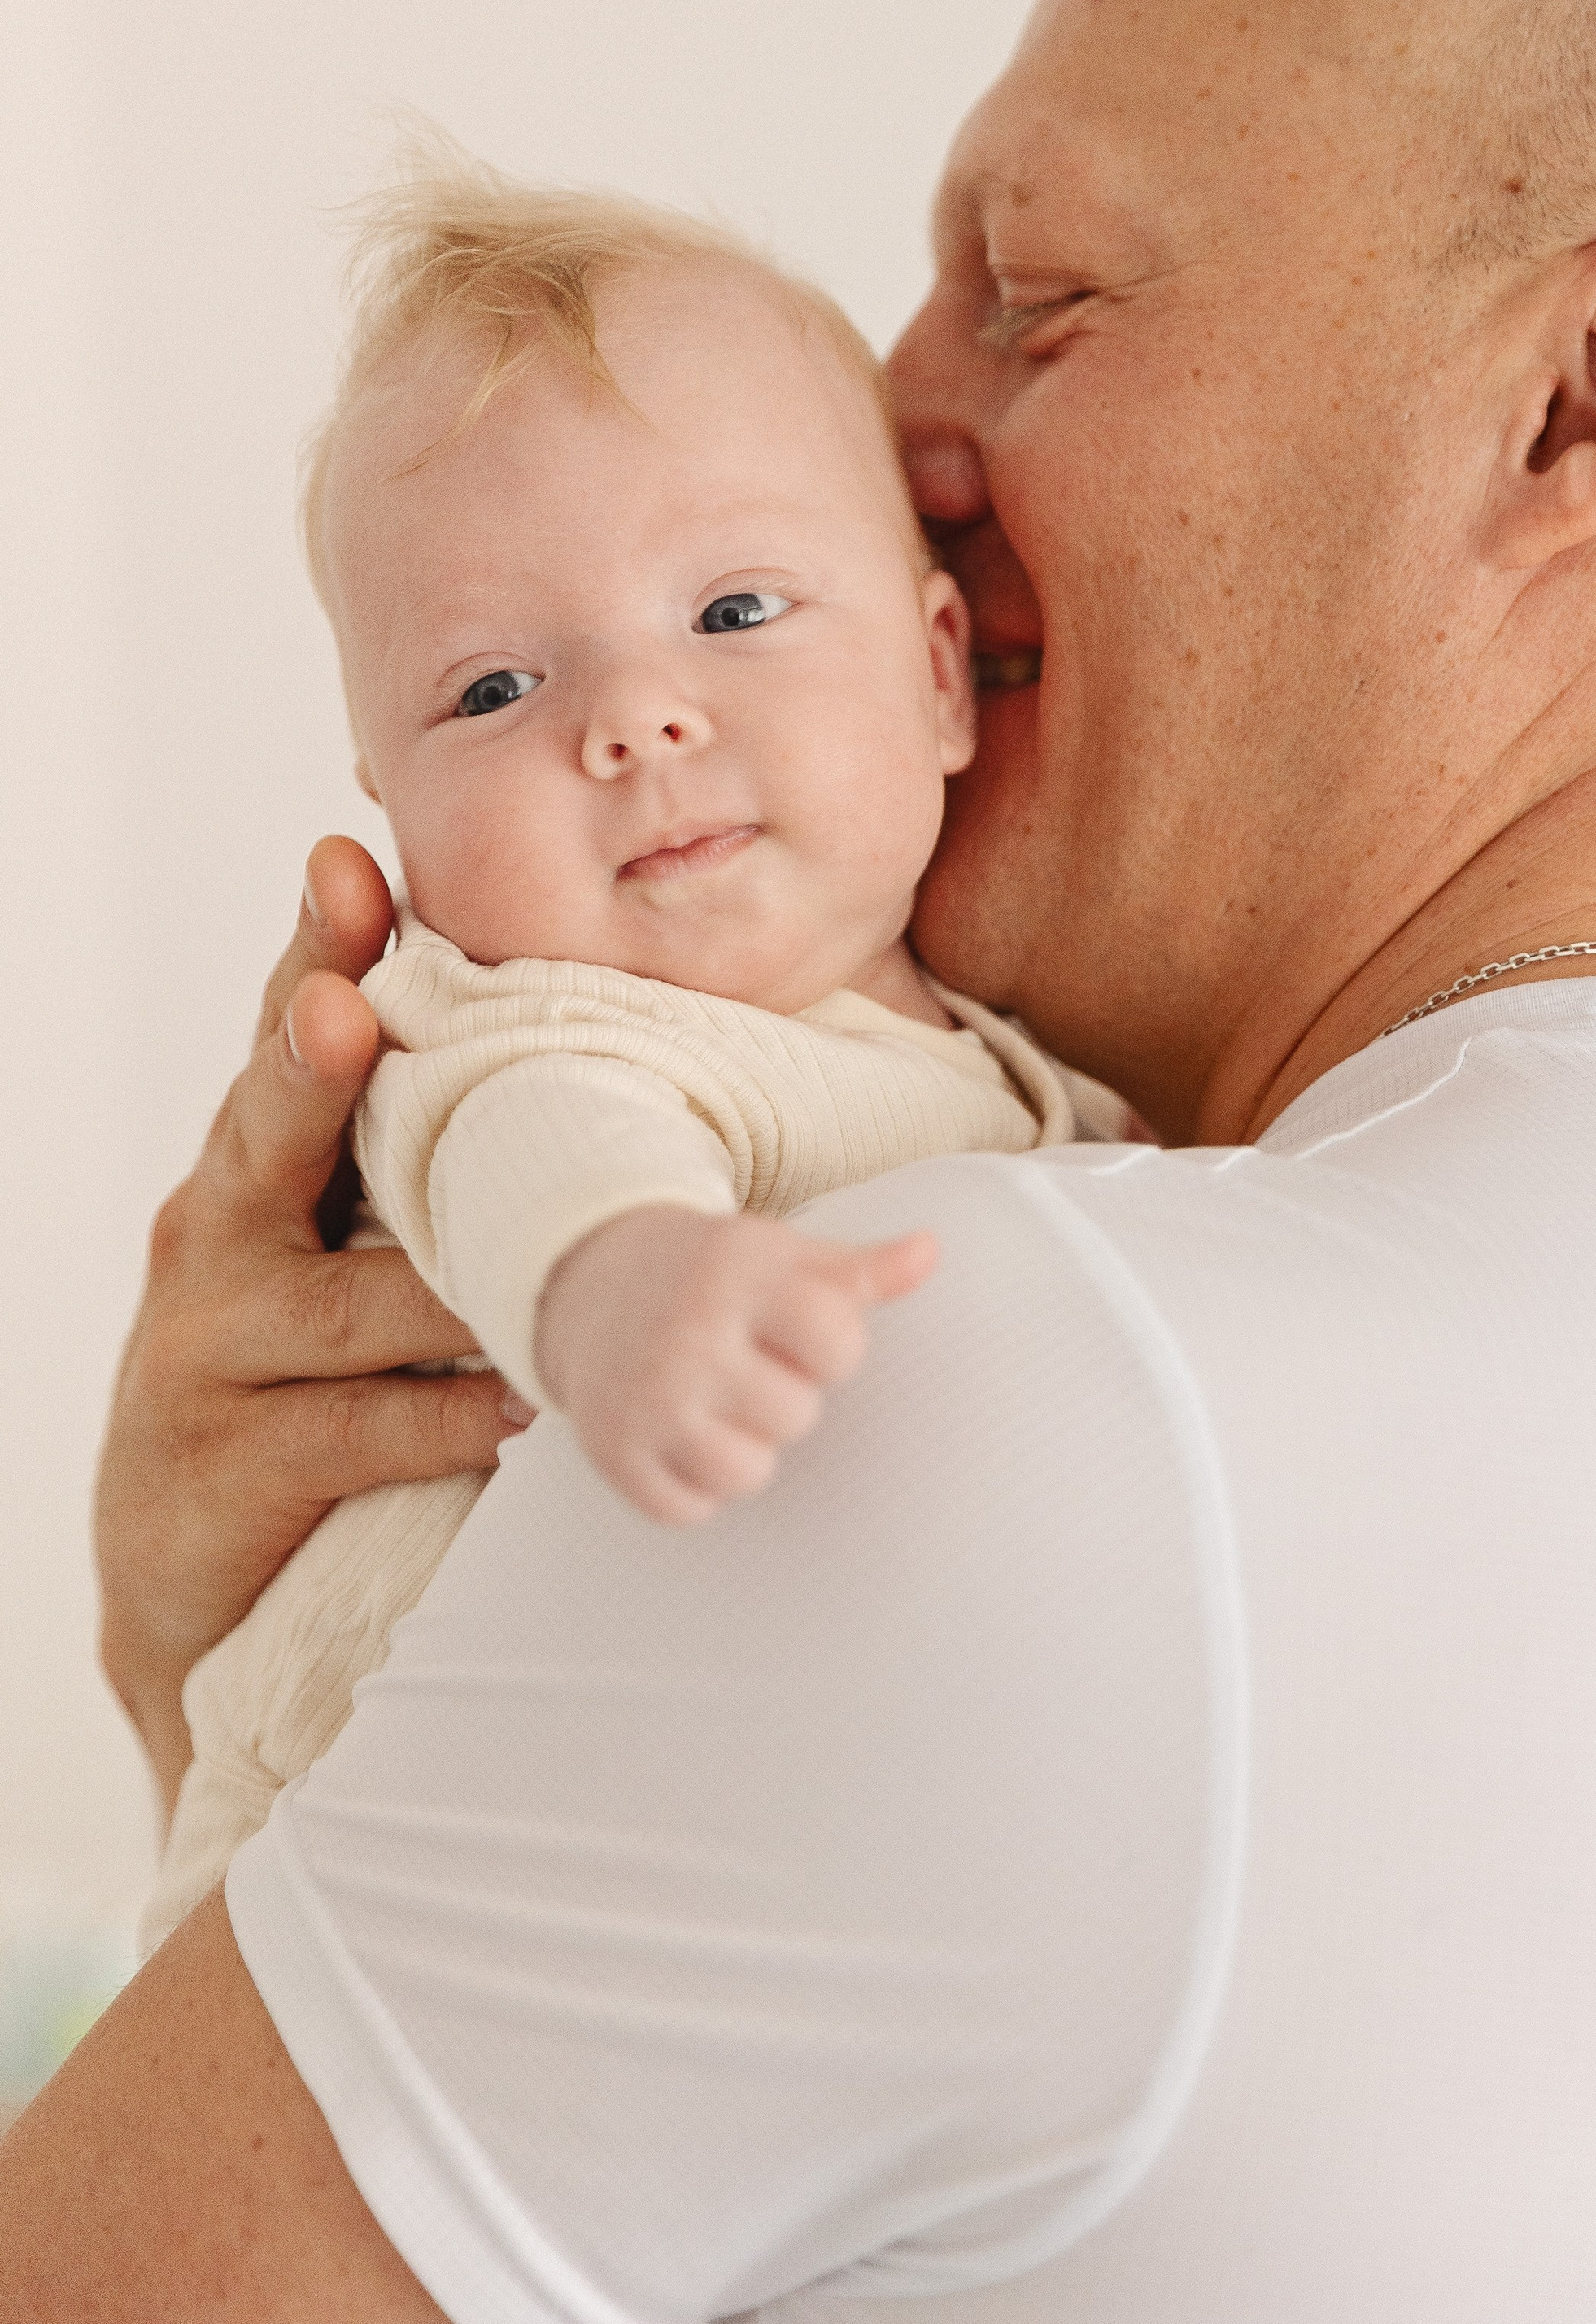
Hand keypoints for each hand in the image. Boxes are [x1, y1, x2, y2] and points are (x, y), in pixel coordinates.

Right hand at [96, 838, 529, 1820]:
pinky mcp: (228, 1461)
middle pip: (272, 1131)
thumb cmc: (300, 1366)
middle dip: (309, 1065)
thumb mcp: (341, 1239)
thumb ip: (417, 1145)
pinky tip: (511, 1407)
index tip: (346, 865)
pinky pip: (359, 1426)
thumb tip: (570, 1036)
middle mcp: (217, 1229)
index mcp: (262, 1157)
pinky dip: (446, 1415)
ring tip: (515, 1275)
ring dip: (441, 1288)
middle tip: (342, 1012)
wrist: (189, 1566)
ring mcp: (210, 1346)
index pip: (288, 1030)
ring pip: (347, 1300)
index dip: (317, 946)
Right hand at [534, 1206, 935, 1524]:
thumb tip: (930, 1252)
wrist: (591, 1280)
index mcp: (740, 1274)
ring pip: (748, 1473)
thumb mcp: (781, 1253)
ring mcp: (648, 1399)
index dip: (832, 1348)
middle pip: (798, 1416)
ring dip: (744, 1448)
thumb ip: (859, 1269)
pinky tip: (679, 1434)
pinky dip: (691, 1485)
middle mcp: (689, 1335)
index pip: (839, 1343)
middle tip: (746, 1365)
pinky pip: (689, 1510)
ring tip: (718, 1404)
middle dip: (784, 1396)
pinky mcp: (614, 1451)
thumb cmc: (711, 1273)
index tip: (799, 1333)